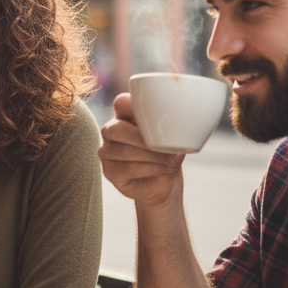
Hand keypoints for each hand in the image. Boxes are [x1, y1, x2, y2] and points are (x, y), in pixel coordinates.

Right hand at [98, 93, 184, 207]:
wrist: (163, 184)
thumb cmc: (167, 155)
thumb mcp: (174, 138)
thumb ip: (172, 130)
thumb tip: (180, 131)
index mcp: (125, 116)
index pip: (121, 103)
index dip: (135, 107)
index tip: (157, 117)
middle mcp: (111, 131)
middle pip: (116, 129)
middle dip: (142, 139)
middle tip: (165, 147)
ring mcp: (107, 151)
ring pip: (122, 150)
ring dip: (150, 156)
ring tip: (169, 160)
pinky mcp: (109, 171)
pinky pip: (125, 168)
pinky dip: (147, 169)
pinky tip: (161, 169)